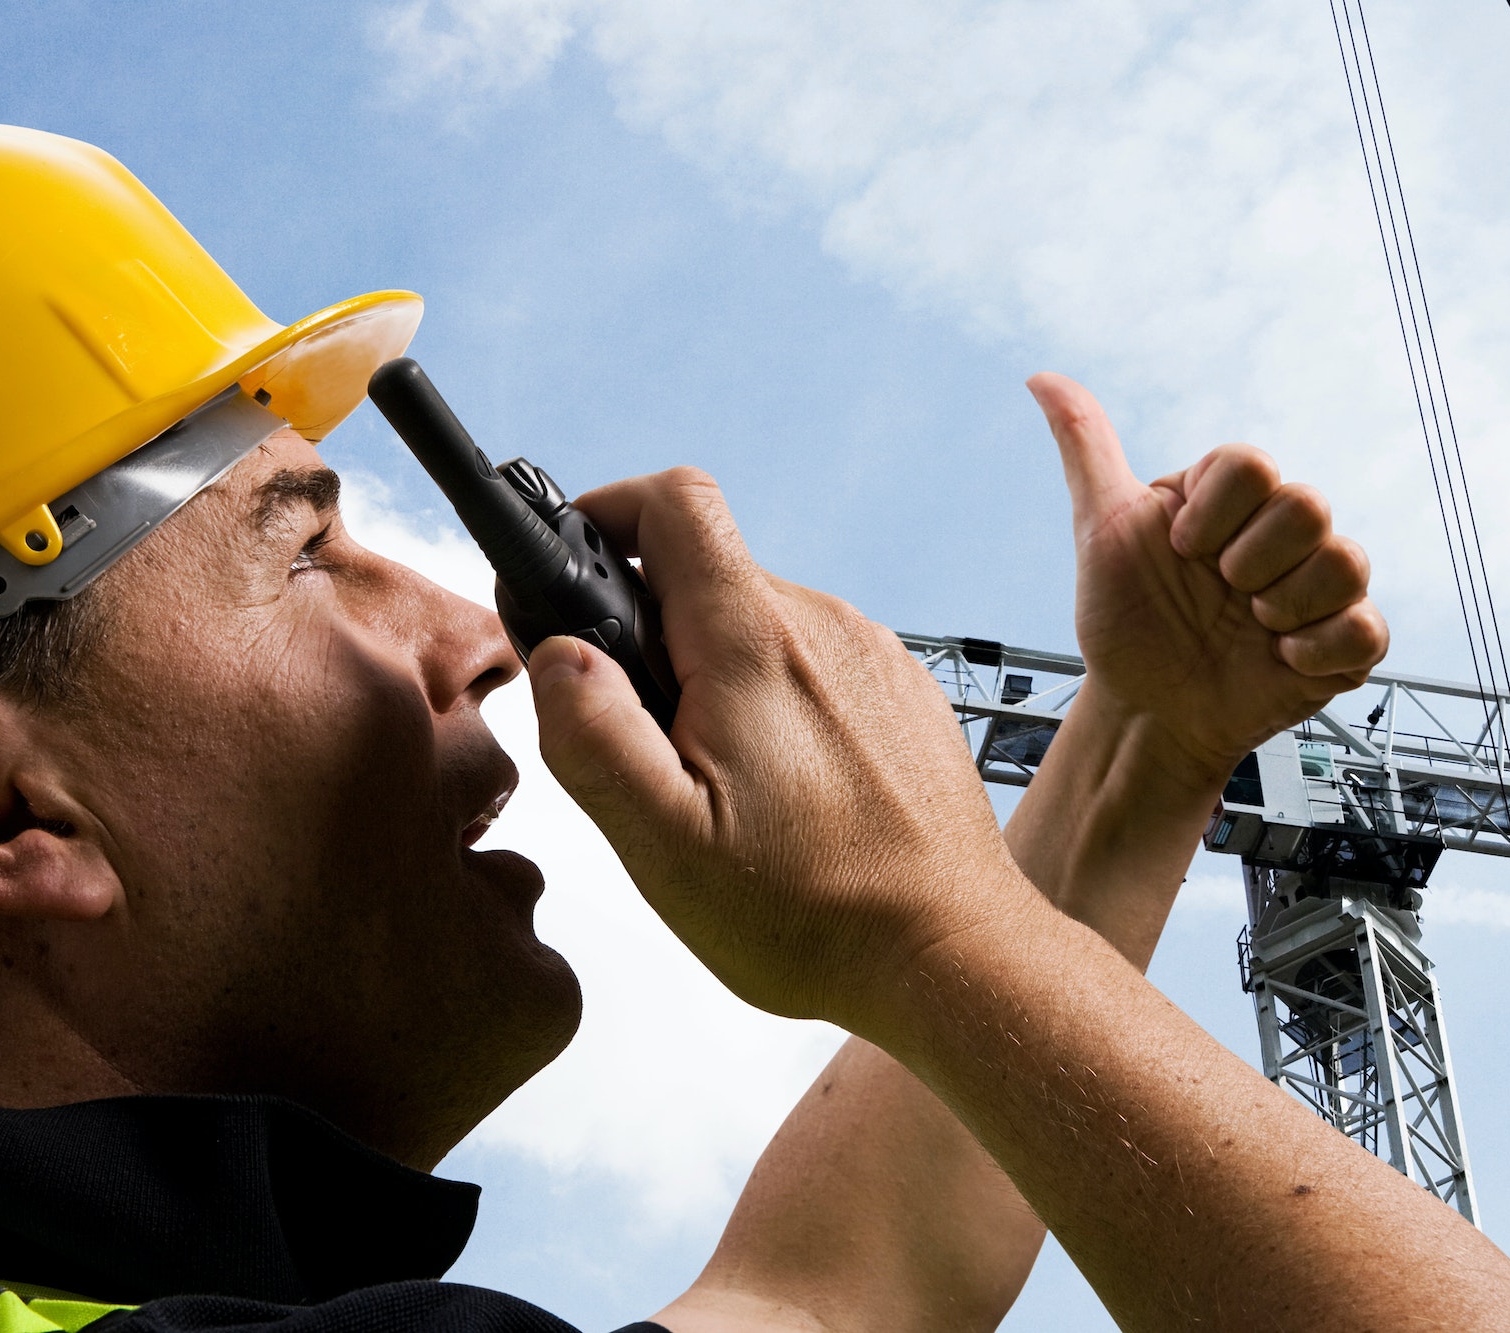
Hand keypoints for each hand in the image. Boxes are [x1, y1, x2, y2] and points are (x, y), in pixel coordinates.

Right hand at [525, 467, 1029, 1030]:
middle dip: (653, 637)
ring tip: (720, 788)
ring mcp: (872, 657)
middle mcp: (823, 625)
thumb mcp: (665, 843)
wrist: (951, 953)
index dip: (610, 511)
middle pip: (708, 576)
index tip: (577, 569)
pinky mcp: (902, 695)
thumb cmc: (814, 912)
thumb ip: (596, 734)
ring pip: (759, 627)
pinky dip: (776, 706)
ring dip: (715, 679)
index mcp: (753, 641)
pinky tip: (783, 795)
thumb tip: (558, 652)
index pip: (674, 500)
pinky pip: (815, 668)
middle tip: (645, 743)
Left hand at [1031, 373, 1387, 787]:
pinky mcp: (1344, 646)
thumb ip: (1086, 448)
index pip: (1253, 465)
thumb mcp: (1101, 528)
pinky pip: (1367, 631)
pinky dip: (1315, 652)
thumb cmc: (1126, 618)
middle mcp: (1284, 533)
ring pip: (1347, 562)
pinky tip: (1277, 662)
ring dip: (1284, 607)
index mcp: (1235, 497)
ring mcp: (1320, 588)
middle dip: (1247, 563)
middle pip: (1308, 506)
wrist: (1145, 709)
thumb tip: (1042, 378)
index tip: (1179, 551)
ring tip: (1248, 630)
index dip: (1211, 517)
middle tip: (1218, 595)